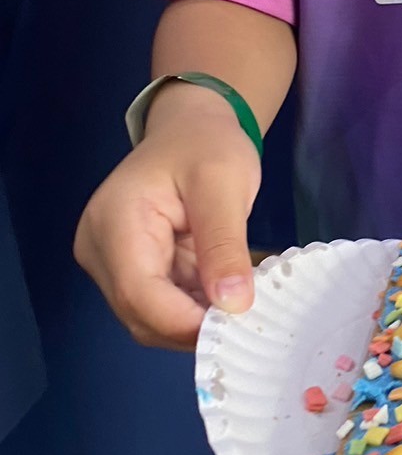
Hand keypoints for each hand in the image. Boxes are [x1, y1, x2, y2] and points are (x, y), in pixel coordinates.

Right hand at [73, 85, 261, 349]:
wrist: (191, 128)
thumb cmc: (206, 144)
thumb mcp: (225, 184)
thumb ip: (225, 244)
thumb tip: (233, 304)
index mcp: (114, 221)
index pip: (138, 293)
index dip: (184, 321)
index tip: (236, 326)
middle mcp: (99, 249)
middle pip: (140, 314)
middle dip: (193, 326)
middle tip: (248, 320)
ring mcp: (110, 263)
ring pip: (149, 318)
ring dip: (195, 321)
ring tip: (241, 307)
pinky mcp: (129, 270)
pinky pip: (159, 306)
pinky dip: (193, 309)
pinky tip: (225, 299)